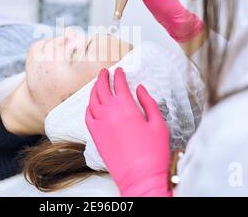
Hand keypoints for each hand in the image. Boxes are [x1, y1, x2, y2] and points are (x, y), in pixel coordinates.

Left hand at [86, 68, 171, 196]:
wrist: (140, 178)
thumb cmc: (153, 153)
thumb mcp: (159, 124)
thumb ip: (149, 103)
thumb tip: (140, 89)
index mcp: (126, 108)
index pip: (119, 84)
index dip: (119, 75)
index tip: (120, 70)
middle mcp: (110, 113)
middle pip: (102, 89)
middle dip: (103, 77)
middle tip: (104, 71)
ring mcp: (100, 124)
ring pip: (92, 100)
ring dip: (94, 89)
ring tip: (97, 84)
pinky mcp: (95, 136)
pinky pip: (87, 116)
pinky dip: (88, 107)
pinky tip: (91, 104)